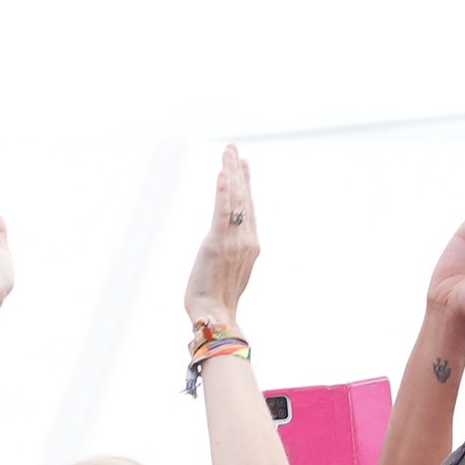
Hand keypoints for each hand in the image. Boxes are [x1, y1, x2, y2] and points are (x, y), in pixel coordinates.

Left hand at [185, 143, 262, 334]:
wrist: (215, 315)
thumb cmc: (217, 300)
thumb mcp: (229, 272)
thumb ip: (231, 254)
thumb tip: (225, 247)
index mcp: (249, 245)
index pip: (247, 208)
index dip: (245, 185)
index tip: (243, 165)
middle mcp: (246, 239)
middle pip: (243, 198)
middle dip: (238, 171)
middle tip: (233, 149)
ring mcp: (234, 241)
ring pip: (234, 200)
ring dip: (231, 173)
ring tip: (229, 152)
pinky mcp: (218, 244)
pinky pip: (222, 213)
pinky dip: (223, 192)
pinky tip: (223, 174)